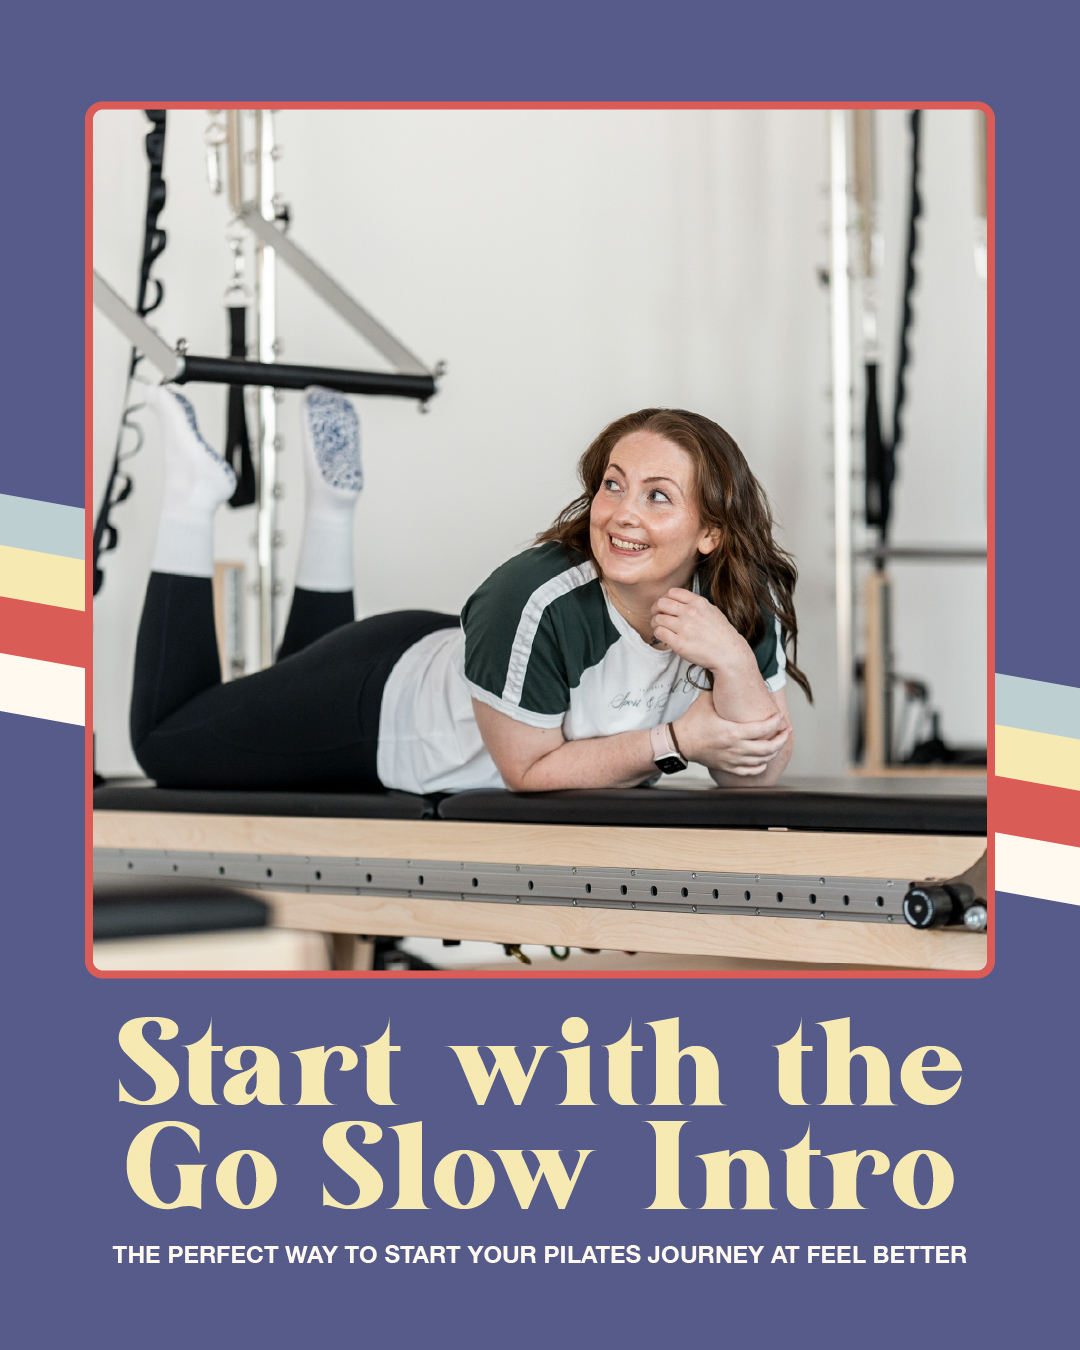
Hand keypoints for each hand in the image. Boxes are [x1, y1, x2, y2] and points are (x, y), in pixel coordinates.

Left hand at [651, 588, 745, 671]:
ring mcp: (684, 628)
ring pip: (658, 619)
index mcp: (698, 603)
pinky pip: (659, 633)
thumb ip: (695, 604)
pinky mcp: (679, 643)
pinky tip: (663, 635)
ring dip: (655, 622)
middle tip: (656, 614)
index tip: (664, 604)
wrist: (729, 653)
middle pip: (661, 603)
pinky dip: (658, 633)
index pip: (672, 592)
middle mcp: (690, 613)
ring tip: (658, 626)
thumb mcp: (712, 611)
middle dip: (655, 608)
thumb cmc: (722, 634)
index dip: (665, 598)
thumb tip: (679, 601)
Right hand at [673, 691, 789, 776]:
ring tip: (778, 743)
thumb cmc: (692, 720)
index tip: (779, 716)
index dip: (775, 723)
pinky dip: (761, 765)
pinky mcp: (728, 767)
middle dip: (781, 739)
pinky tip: (764, 759)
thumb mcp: (707, 700)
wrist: (680, 741)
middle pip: (768, 748)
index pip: (763, 729)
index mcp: (732, 732)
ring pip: (762, 761)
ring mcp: (732, 760)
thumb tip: (731, 677)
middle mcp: (735, 748)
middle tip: (786, 731)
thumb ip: (721, 692)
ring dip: (774, 752)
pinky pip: (750, 771)